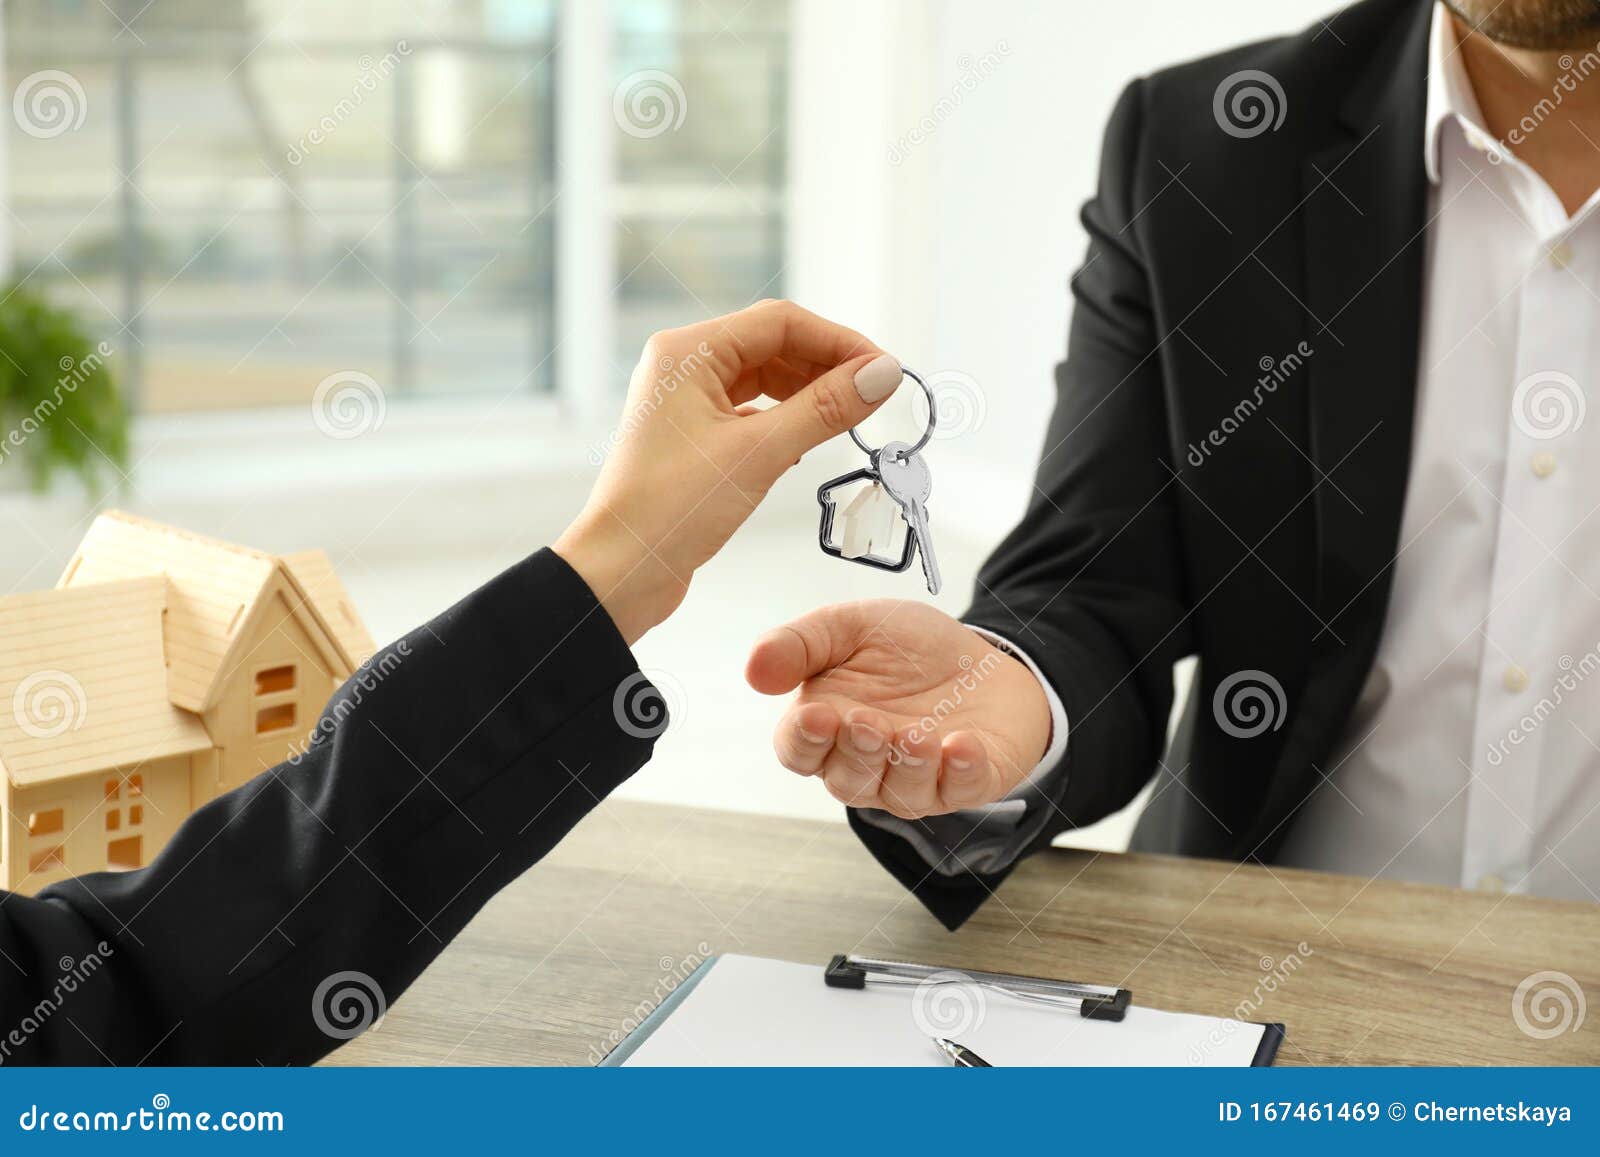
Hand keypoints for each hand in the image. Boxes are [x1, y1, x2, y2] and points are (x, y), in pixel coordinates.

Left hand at [554, 300, 902, 642]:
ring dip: (808, 393)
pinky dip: (786, 420)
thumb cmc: (668, 510)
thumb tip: (880, 376)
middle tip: (875, 393)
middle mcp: (682, 367)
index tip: (882, 368)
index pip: (780, 323)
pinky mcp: (693, 437)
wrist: (621, 571)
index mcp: (687, 353)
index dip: (839, 341)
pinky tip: (808, 442)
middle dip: (827, 365)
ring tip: (849, 416)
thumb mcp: (759, 454)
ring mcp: (685, 402)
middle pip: (773, 345)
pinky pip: (751, 411)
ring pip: (764, 379)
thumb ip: (825, 409)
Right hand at [745, 600, 1052, 817]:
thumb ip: (800, 644)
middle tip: (869, 723)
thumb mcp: (850, 626)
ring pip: (900, 796)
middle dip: (857, 754)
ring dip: (908, 768)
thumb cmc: (907, 648)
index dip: (803, 739)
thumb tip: (754, 671)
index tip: (815, 714)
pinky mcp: (965, 782)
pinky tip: (963, 745)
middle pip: (846, 781)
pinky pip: (960, 791)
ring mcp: (915, 780)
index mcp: (827, 728)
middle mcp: (865, 764)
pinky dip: (961, 772)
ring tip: (919, 735)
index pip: (798, 750)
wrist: (980, 654)